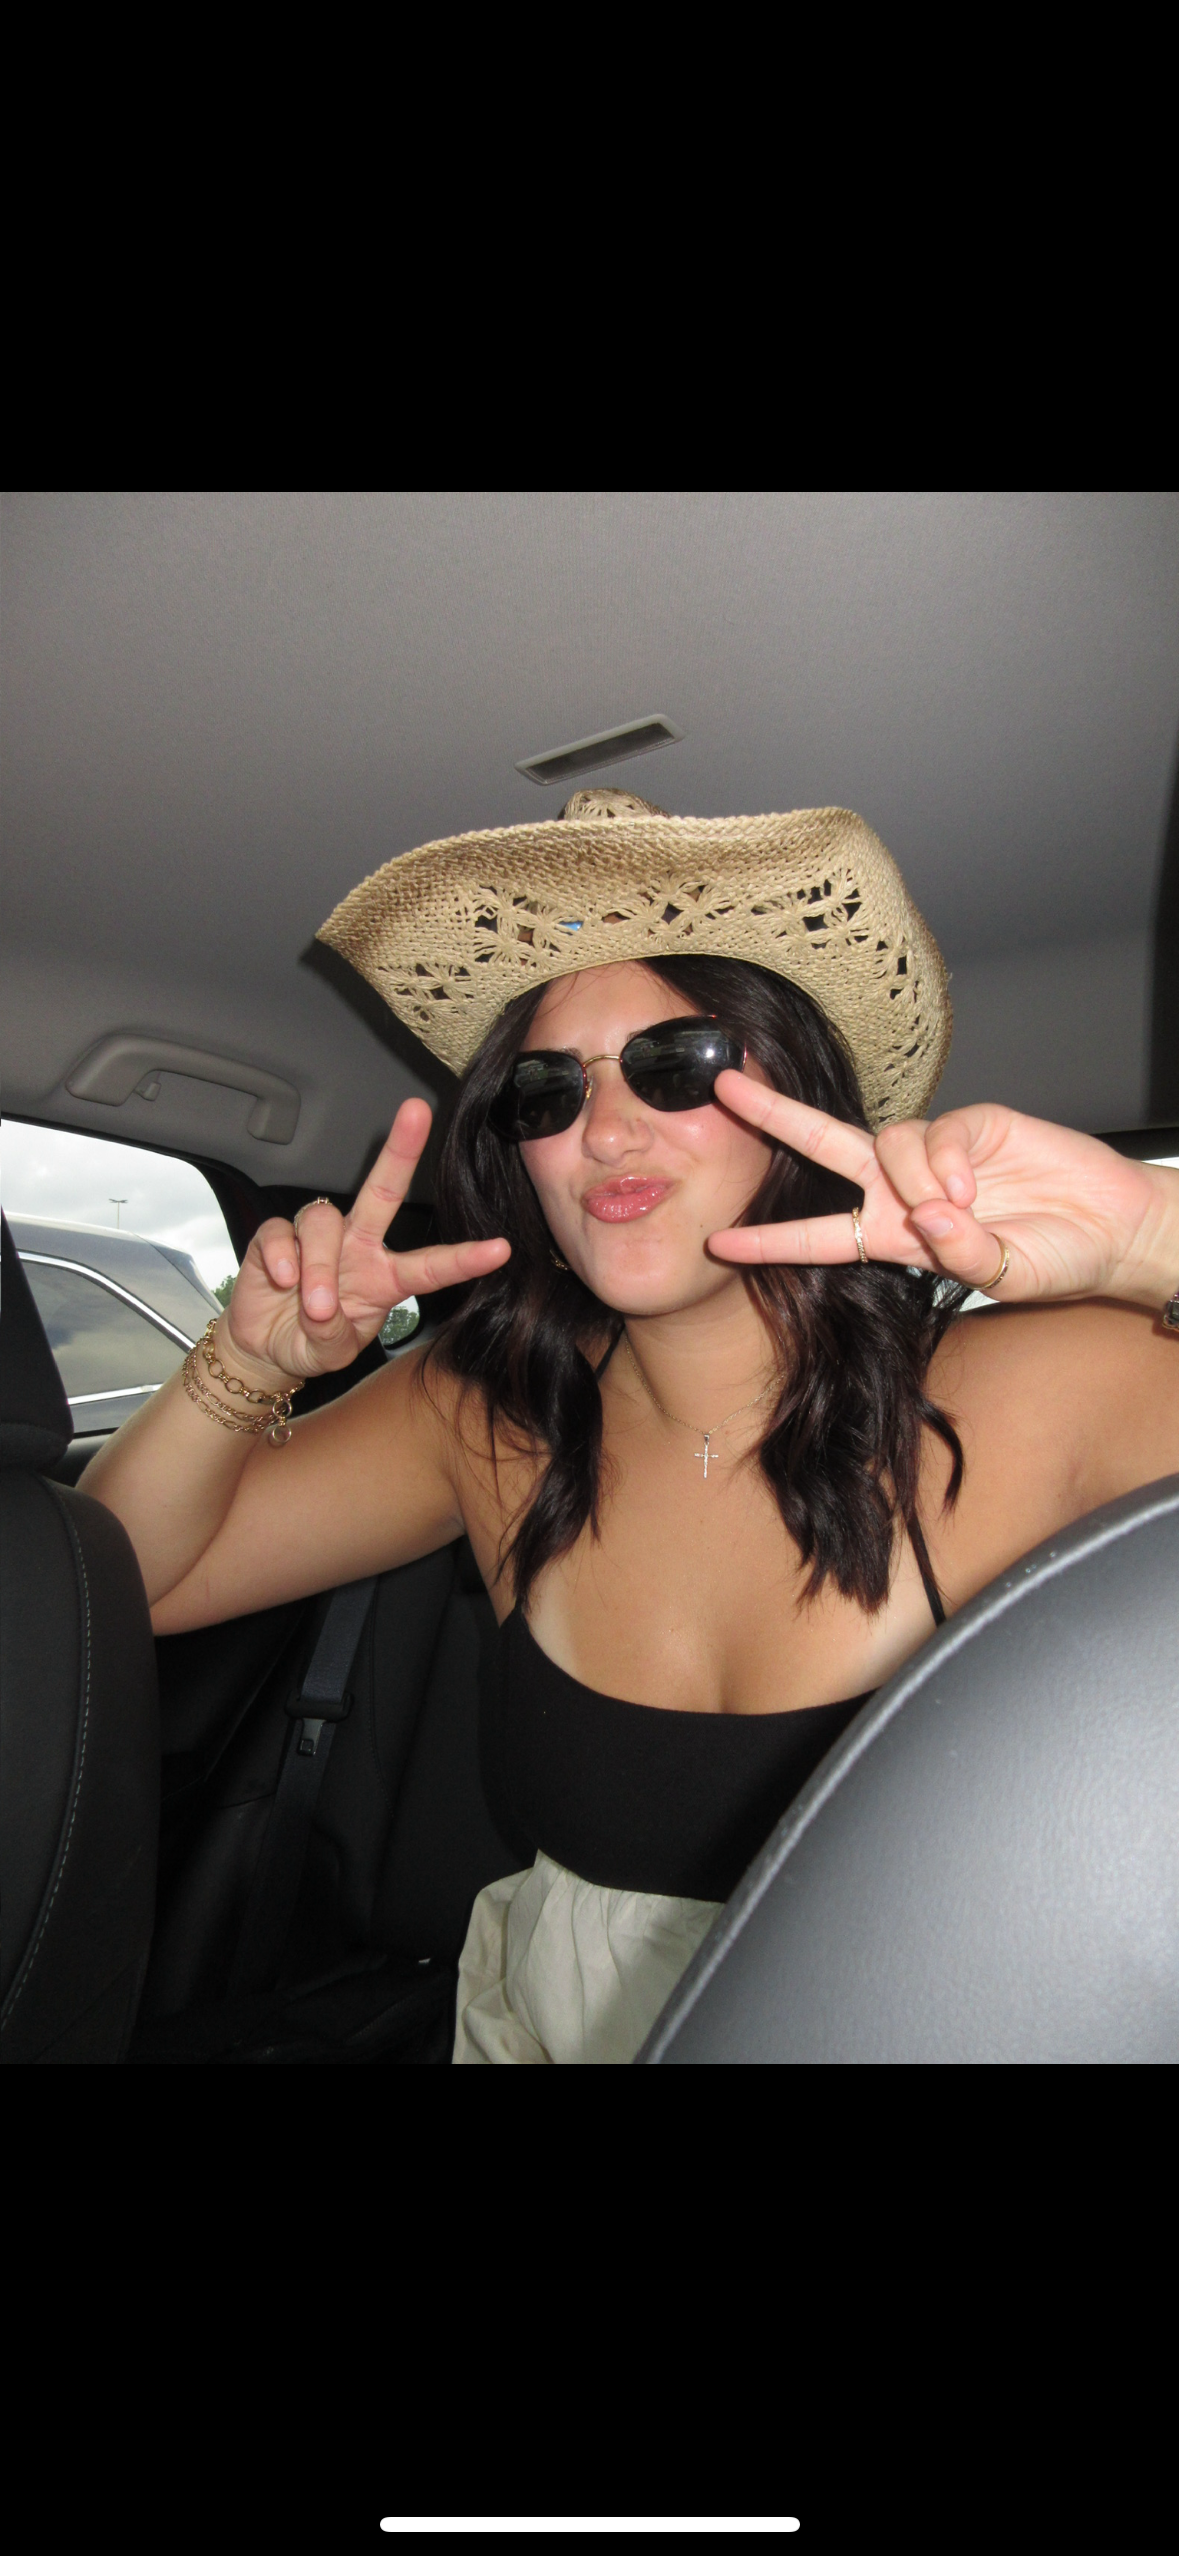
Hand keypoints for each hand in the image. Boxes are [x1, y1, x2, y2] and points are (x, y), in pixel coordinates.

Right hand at [222, 1099, 509, 1378]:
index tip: (500, 1250)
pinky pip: (280, 1233)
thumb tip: (319, 1307)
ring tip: (314, 1306)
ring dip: (319, 1266)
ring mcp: (317, 1239)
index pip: (430, 1264)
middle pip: (383, 1191)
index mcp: (385, 1277)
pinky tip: (282, 1281)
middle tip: (419, 1111)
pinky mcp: (275, 1237)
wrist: (264, 1348)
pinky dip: (282, 1258)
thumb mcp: (331, 1353)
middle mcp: (357, 1247)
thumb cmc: (309, 1342)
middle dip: (401, 1151)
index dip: (464, 1258)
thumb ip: (332, 1335)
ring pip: (323, 1222)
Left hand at [708, 1073, 1176, 1307]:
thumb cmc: (1053, 1259)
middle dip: (773, 1117)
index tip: (718, 1243)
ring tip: (958, 1209)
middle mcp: (903, 1190)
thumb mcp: (1002, 1277)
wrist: (1109, 1228)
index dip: (770, 1240)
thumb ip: (961, 1256)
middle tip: (725, 1091)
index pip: (819, 1236)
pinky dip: (947, 1162)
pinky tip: (972, 1187)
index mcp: (895, 1236)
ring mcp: (935, 1155)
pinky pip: (936, 1133)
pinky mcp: (974, 1122)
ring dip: (914, 1178)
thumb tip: (928, 1215)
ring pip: (887, 1143)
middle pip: (822, 1147)